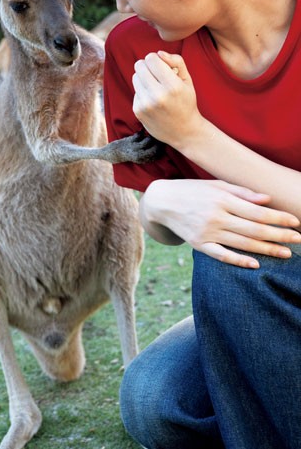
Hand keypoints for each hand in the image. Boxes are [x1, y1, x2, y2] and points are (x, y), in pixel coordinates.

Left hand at [132, 51, 202, 147]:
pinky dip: (142, 92)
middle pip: (139, 65)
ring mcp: (146, 104)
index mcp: (172, 86)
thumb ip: (176, 61)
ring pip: (135, 77)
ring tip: (155, 87)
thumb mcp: (188, 80)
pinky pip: (135, 91)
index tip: (161, 65)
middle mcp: (158, 95)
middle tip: (156, 73)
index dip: (155, 59)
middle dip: (147, 66)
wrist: (185, 132)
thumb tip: (158, 53)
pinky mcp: (138, 111)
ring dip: (144, 78)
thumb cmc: (187, 102)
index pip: (151, 58)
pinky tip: (153, 100)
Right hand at [141, 178, 300, 267]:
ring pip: (242, 244)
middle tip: (299, 239)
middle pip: (254, 229)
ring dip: (267, 249)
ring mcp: (207, 232)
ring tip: (286, 253)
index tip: (295, 221)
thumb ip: (242, 192)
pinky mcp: (199, 244)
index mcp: (222, 199)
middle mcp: (216, 216)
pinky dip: (239, 260)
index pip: (257, 211)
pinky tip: (255, 264)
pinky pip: (222, 255)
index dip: (278, 218)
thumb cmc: (193, 190)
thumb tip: (267, 199)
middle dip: (279, 235)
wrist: (162, 201)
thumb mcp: (216, 184)